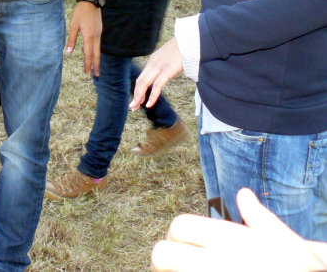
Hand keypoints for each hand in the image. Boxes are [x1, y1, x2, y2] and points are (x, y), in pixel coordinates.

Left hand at [68, 1, 101, 75]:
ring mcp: (99, 34)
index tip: (87, 72)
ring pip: (98, 49)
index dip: (88, 64)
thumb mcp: (73, 25)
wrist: (91, 1)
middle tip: (96, 75)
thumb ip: (71, 39)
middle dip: (96, 65)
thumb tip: (69, 51)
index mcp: (88, 37)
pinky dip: (97, 51)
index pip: (88, 54)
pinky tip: (94, 53)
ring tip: (95, 67)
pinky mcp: (99, 30)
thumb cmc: (80, 13)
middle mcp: (95, 37)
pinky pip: (98, 44)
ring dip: (97, 59)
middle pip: (96, 54)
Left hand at [130, 37, 182, 110]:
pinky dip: (152, 95)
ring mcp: (159, 66)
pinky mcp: (168, 70)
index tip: (136, 99)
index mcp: (152, 60)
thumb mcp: (169, 57)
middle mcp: (152, 63)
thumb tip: (165, 73)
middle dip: (136, 95)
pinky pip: (157, 85)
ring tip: (136, 107)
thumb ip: (165, 65)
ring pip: (144, 83)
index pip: (141, 77)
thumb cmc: (183, 48)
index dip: (138, 89)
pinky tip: (149, 104)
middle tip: (133, 106)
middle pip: (140, 81)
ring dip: (139, 96)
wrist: (190, 39)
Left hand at [151, 189, 326, 271]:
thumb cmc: (298, 270)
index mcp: (230, 241)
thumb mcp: (286, 242)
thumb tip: (245, 195)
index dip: (175, 235)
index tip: (182, 245)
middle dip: (164, 260)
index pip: (180, 226)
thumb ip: (259, 218)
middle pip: (161, 254)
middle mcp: (216, 262)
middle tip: (174, 266)